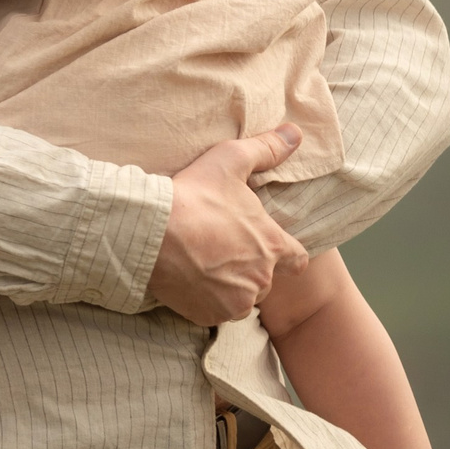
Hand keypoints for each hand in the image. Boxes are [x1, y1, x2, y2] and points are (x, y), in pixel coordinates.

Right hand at [145, 124, 309, 324]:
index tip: (266, 246)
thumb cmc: (193, 196)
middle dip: (246, 267)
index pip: (298, 259)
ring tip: (200, 264)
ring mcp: (235, 301)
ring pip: (239, 297)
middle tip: (218, 248)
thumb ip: (266, 149)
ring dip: (226, 286)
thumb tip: (295, 133)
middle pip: (263, 279)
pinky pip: (212, 311)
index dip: (284, 252)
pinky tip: (186, 278)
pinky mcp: (208, 315)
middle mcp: (261, 279)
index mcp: (272, 245)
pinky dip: (203, 300)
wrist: (151, 232)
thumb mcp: (230, 161)